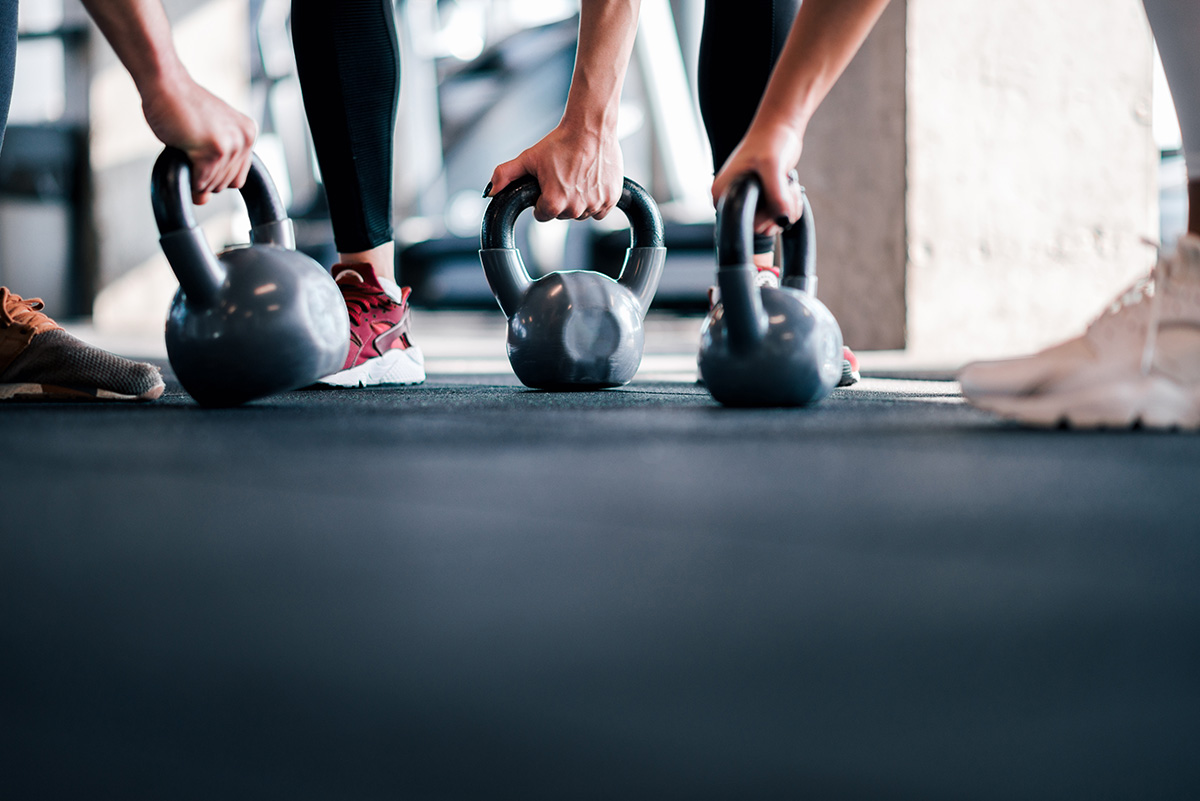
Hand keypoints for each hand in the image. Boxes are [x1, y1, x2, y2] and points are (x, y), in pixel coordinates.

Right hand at [140, 76, 256, 204]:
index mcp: (248, 133)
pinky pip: (202, 182)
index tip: (200, 160)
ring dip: (195, 175)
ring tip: (185, 147)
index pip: (238, 177)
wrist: (164, 83)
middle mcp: (245, 138)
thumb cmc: (178, 106)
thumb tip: (202, 201)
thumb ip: (210, 169)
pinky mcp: (216, 149)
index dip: (216, 175)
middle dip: (205, 175)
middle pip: (228, 184)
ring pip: (214, 185)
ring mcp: (233, 144)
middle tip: (189, 150)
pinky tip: (182, 153)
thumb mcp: (201, 140)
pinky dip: (189, 177)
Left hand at [487, 123, 623, 221]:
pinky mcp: (611, 199)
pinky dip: (596, 201)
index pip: (543, 215)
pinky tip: (590, 183)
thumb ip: (505, 175)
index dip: (541, 200)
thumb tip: (490, 192)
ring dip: (578, 201)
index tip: (547, 185)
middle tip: (562, 177)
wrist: (591, 127)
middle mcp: (576, 208)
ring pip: (582, 214)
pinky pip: (600, 211)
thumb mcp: (528, 158)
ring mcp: (595, 204)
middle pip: (562, 215)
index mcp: (554, 203)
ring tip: (577, 178)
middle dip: (560, 200)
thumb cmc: (561, 141)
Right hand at [711, 121, 804, 236]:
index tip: (776, 196)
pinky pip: (777, 216)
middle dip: (779, 211)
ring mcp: (748, 200)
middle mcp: (731, 199)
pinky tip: (791, 187)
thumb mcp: (772, 166)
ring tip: (789, 185)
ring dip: (788, 208)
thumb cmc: (770, 140)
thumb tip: (783, 219)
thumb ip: (776, 194)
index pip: (742, 224)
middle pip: (758, 227)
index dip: (765, 217)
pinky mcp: (761, 199)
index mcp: (723, 193)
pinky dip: (790, 206)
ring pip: (771, 223)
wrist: (781, 127)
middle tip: (787, 188)